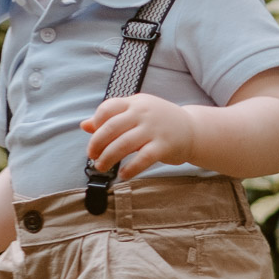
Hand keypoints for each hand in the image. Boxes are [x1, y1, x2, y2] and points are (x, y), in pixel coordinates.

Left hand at [82, 93, 198, 179]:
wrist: (193, 130)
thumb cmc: (160, 122)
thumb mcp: (136, 114)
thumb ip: (112, 118)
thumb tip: (84, 125)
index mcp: (135, 103)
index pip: (107, 108)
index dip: (96, 123)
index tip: (94, 137)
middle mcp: (144, 113)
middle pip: (111, 127)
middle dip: (97, 144)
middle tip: (92, 156)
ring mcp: (154, 129)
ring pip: (123, 144)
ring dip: (108, 157)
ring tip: (101, 167)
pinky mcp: (164, 146)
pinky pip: (143, 159)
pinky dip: (130, 169)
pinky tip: (123, 175)